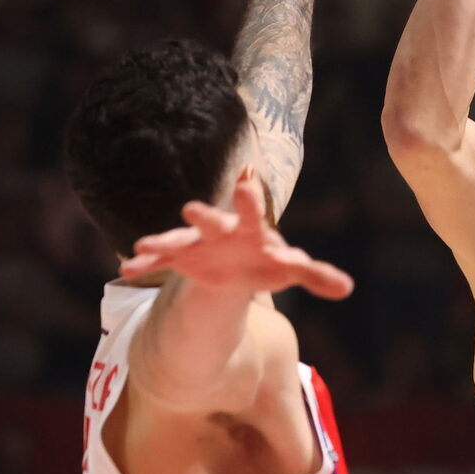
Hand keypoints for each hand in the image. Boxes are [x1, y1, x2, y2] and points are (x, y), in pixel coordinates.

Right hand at [119, 170, 353, 299]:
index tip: (248, 185)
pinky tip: (126, 269)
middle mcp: (221, 230)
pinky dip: (146, 264)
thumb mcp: (289, 267)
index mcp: (250, 229)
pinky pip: (161, 260)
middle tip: (192, 208)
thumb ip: (315, 275)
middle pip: (212, 220)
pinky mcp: (181, 257)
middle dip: (204, 215)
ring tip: (144, 245)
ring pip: (179, 238)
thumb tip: (348, 289)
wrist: (237, 264)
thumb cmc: (267, 259)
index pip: (252, 213)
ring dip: (164, 241)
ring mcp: (198, 242)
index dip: (249, 201)